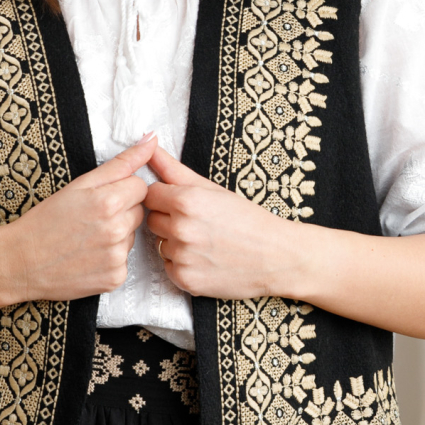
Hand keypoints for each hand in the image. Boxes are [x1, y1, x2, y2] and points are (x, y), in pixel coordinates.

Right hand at [0, 136, 155, 303]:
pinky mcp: (115, 279)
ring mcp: (117, 257)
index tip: (99, 198)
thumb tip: (152, 139)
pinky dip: (110, 259)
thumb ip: (121, 162)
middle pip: (139, 212)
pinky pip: (124, 261)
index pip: (140, 187)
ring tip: (87, 239)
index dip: (120, 190)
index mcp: (109, 202)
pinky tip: (88, 257)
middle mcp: (117, 231)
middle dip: (121, 212)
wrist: (21, 262)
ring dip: (116, 236)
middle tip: (90, 219)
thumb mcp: (79, 184)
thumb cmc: (46, 220)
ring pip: (132, 236)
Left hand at [145, 146, 302, 299]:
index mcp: (186, 201)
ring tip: (205, 242)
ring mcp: (182, 257)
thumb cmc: (247, 220)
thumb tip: (148, 143)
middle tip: (199, 223)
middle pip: (152, 220)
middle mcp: (181, 229)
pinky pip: (169, 267)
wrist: (276, 256)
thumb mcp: (212, 188)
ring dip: (175, 243)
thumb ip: (173, 168)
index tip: (185, 204)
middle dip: (169, 220)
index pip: (150, 194)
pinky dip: (182, 264)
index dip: (166, 198)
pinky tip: (205, 259)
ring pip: (160, 244)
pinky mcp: (185, 280)